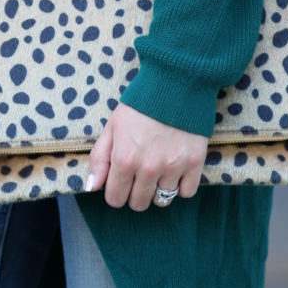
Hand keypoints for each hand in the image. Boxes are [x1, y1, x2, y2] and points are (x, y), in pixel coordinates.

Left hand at [87, 102, 207, 210]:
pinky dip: (180, 185)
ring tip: (158, 170)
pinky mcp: (195, 163)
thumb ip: (99, 159)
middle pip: (139, 203)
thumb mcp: (112, 127)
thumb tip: (92, 187)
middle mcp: (148, 169)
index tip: (121, 180)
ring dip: (158, 189)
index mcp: (124, 160)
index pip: (115, 199)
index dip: (116, 191)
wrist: (174, 84)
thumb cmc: (139, 106)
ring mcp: (173, 167)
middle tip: (139, 174)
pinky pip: (186, 192)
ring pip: (162, 200)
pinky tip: (175, 170)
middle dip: (135, 192)